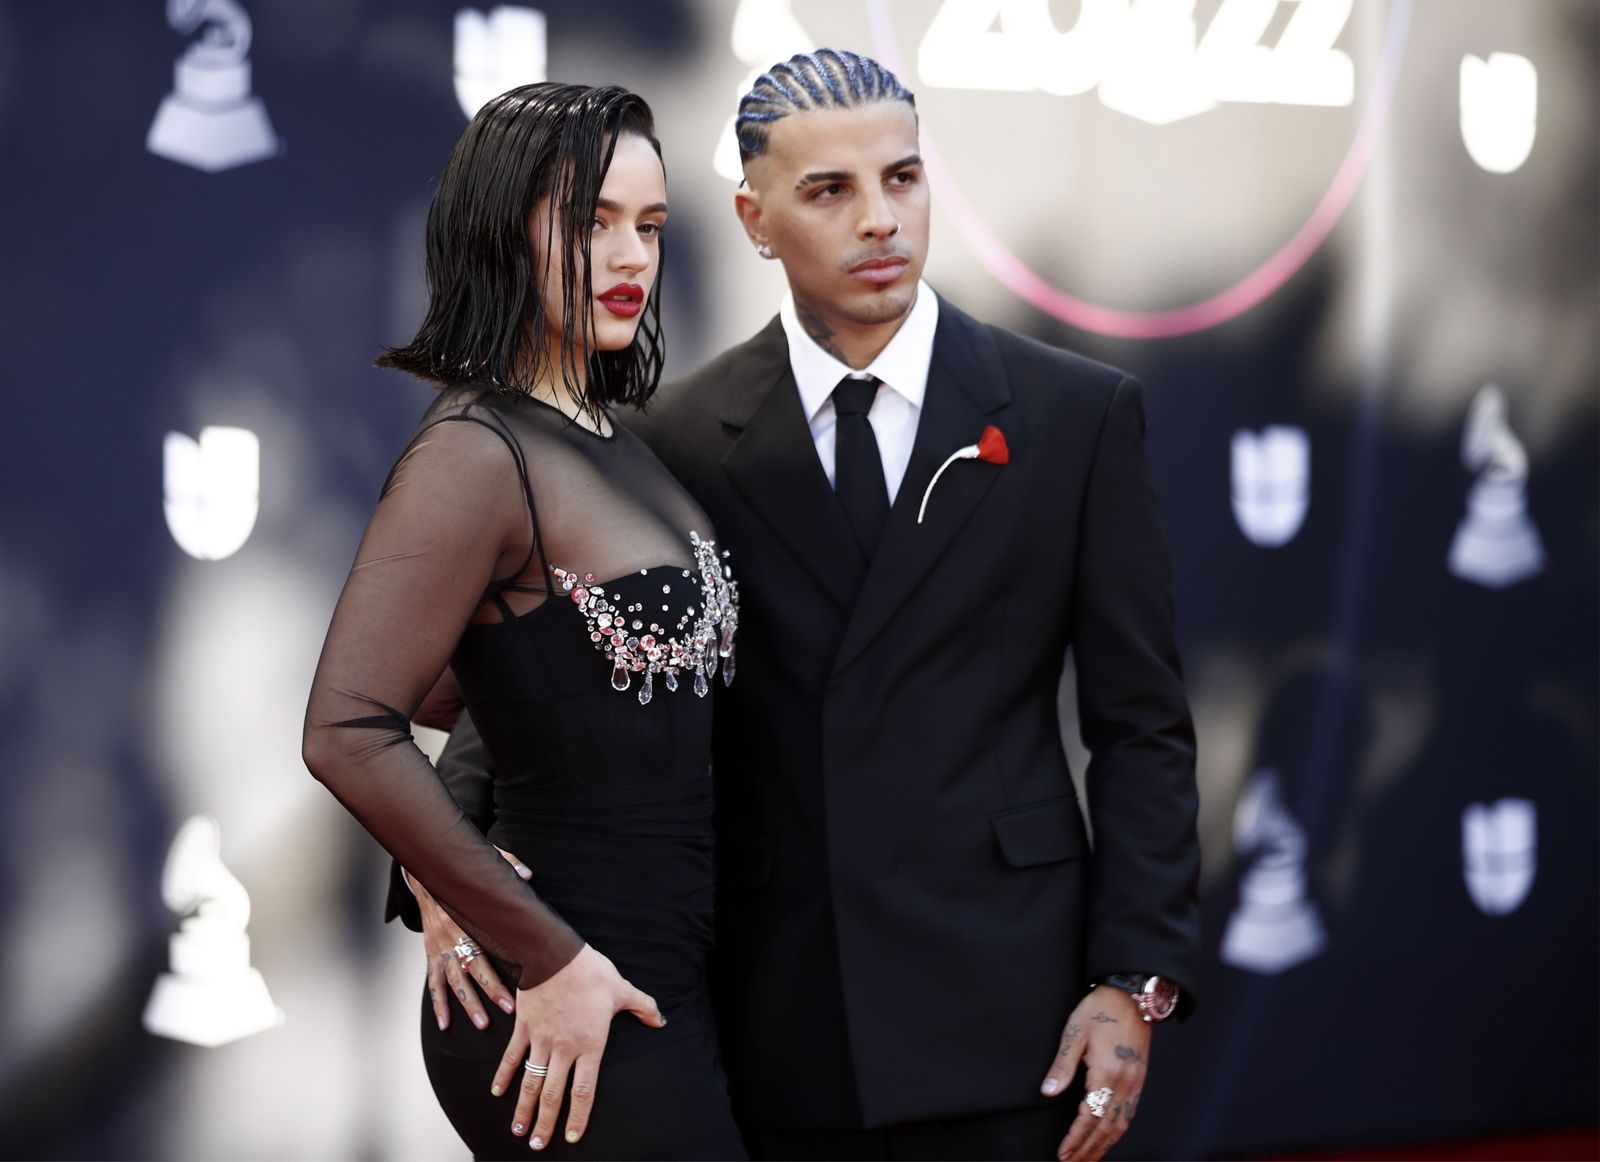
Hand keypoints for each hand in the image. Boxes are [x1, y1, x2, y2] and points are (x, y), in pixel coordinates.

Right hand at [409, 847, 530, 1030]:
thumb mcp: (485, 864)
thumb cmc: (461, 874)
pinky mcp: (430, 953)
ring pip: (452, 983)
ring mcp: (438, 949)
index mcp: (465, 924)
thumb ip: (508, 868)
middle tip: (503, 1013)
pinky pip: (434, 982)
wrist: (427, 877)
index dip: (497, 980)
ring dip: (465, 1005)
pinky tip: (444, 1023)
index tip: (512, 998)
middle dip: (487, 995)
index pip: (483, 958)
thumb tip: (528, 874)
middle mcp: (450, 939)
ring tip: (480, 1024)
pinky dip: (438, 1003)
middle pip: (469, 974)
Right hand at [490, 944, 665, 1149]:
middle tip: (538, 1146)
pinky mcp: (524, 1027)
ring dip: (524, 1108)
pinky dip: (503, 1076)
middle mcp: (564, 1048)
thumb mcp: (622, 989)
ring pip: (531, 1082)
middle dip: (546, 1123)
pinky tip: (498, 1093)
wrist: (554, 953)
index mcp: (590, 1044)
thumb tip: (661, 1020)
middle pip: (553, 1095)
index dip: (578, 1117)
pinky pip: (512, 1057)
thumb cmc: (590, 971)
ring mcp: (541, 1039)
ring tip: (519, 1131)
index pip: (584, 1090)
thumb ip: (643, 1007)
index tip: (571, 1137)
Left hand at [1040, 986, 1150, 1160]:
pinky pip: (1129, 1114)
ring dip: (1104, 1146)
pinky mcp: (1139, 1080)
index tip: (1063, 1153)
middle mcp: (1125, 1083)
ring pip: (1121, 1125)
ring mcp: (1135, 1083)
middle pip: (1107, 1128)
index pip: (1091, 1117)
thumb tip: (1047, 1092)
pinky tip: (1108, 1139)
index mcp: (1107, 1073)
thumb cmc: (1100, 1010)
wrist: (1131, 996)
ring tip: (1088, 1159)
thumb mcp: (1074, 1033)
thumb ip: (1062, 1066)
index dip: (1076, 1139)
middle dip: (1089, 1150)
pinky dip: (1118, 1132)